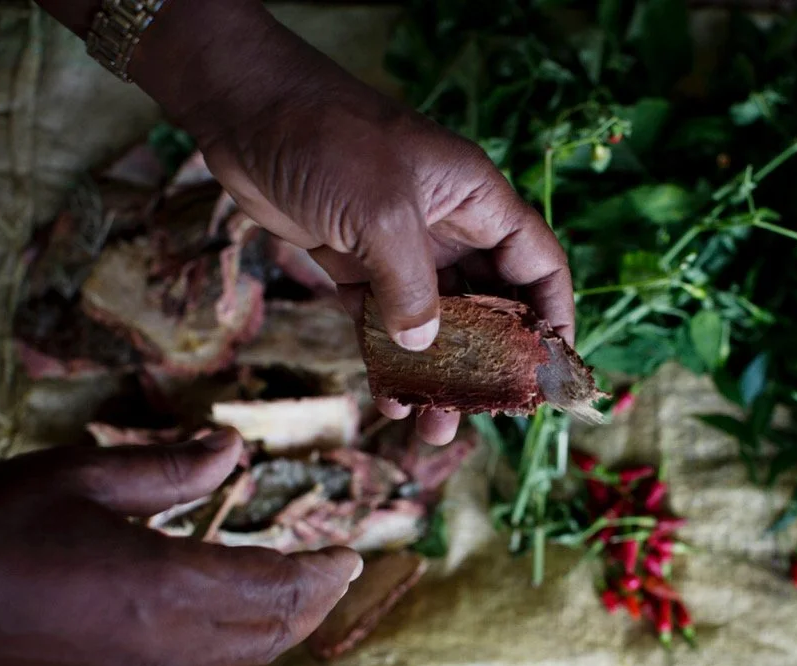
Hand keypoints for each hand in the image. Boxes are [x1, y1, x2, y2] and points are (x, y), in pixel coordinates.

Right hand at [0, 430, 361, 665]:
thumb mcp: (80, 476)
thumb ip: (167, 468)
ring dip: (279, 624)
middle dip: (315, 603)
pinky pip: (196, 665)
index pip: (275, 589)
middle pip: (269, 632)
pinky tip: (226, 608)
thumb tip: (232, 451)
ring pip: (236, 655)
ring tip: (302, 591)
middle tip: (341, 572)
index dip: (322, 574)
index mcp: (162, 587)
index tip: (352, 555)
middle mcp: (160, 643)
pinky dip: (236, 637)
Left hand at [128, 0, 574, 446]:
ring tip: (433, 424)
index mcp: (476, 201)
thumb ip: (410, 286)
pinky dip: (389, 359)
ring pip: (437, 322)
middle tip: (484, 413)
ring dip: (438, 373)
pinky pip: (385, 321)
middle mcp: (448, 228)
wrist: (243, 110)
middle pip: (490, 305)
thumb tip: (424, 346)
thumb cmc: (326, 139)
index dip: (552, 315)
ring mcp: (403, 247)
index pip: (537, 263)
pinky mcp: (358, 263)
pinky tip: (389, 397)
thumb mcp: (382, 213)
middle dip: (490, 362)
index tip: (550, 369)